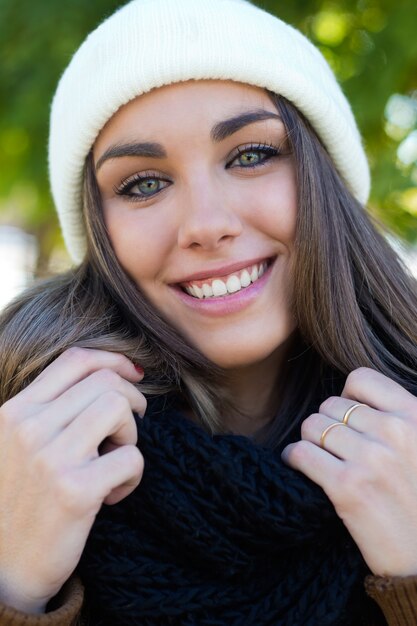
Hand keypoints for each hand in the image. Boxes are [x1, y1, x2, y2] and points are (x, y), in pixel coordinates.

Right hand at [0, 348, 145, 612]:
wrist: (2, 571)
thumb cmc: (20, 501)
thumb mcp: (18, 444)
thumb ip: (50, 410)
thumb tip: (112, 375)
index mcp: (15, 411)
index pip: (76, 360)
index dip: (114, 360)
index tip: (135, 374)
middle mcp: (29, 428)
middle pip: (106, 383)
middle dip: (130, 403)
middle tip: (124, 434)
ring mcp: (50, 457)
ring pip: (119, 409)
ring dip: (129, 436)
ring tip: (113, 463)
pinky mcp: (74, 491)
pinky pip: (132, 458)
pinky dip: (132, 476)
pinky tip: (112, 495)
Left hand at [281, 367, 416, 576]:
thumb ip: (395, 418)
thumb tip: (349, 399)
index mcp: (415, 416)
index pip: (360, 380)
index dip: (347, 396)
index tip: (348, 417)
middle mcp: (393, 432)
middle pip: (330, 405)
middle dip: (328, 425)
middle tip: (336, 449)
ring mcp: (370, 459)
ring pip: (312, 426)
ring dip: (310, 442)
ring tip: (322, 460)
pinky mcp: (347, 488)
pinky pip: (300, 453)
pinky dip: (294, 458)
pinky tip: (302, 468)